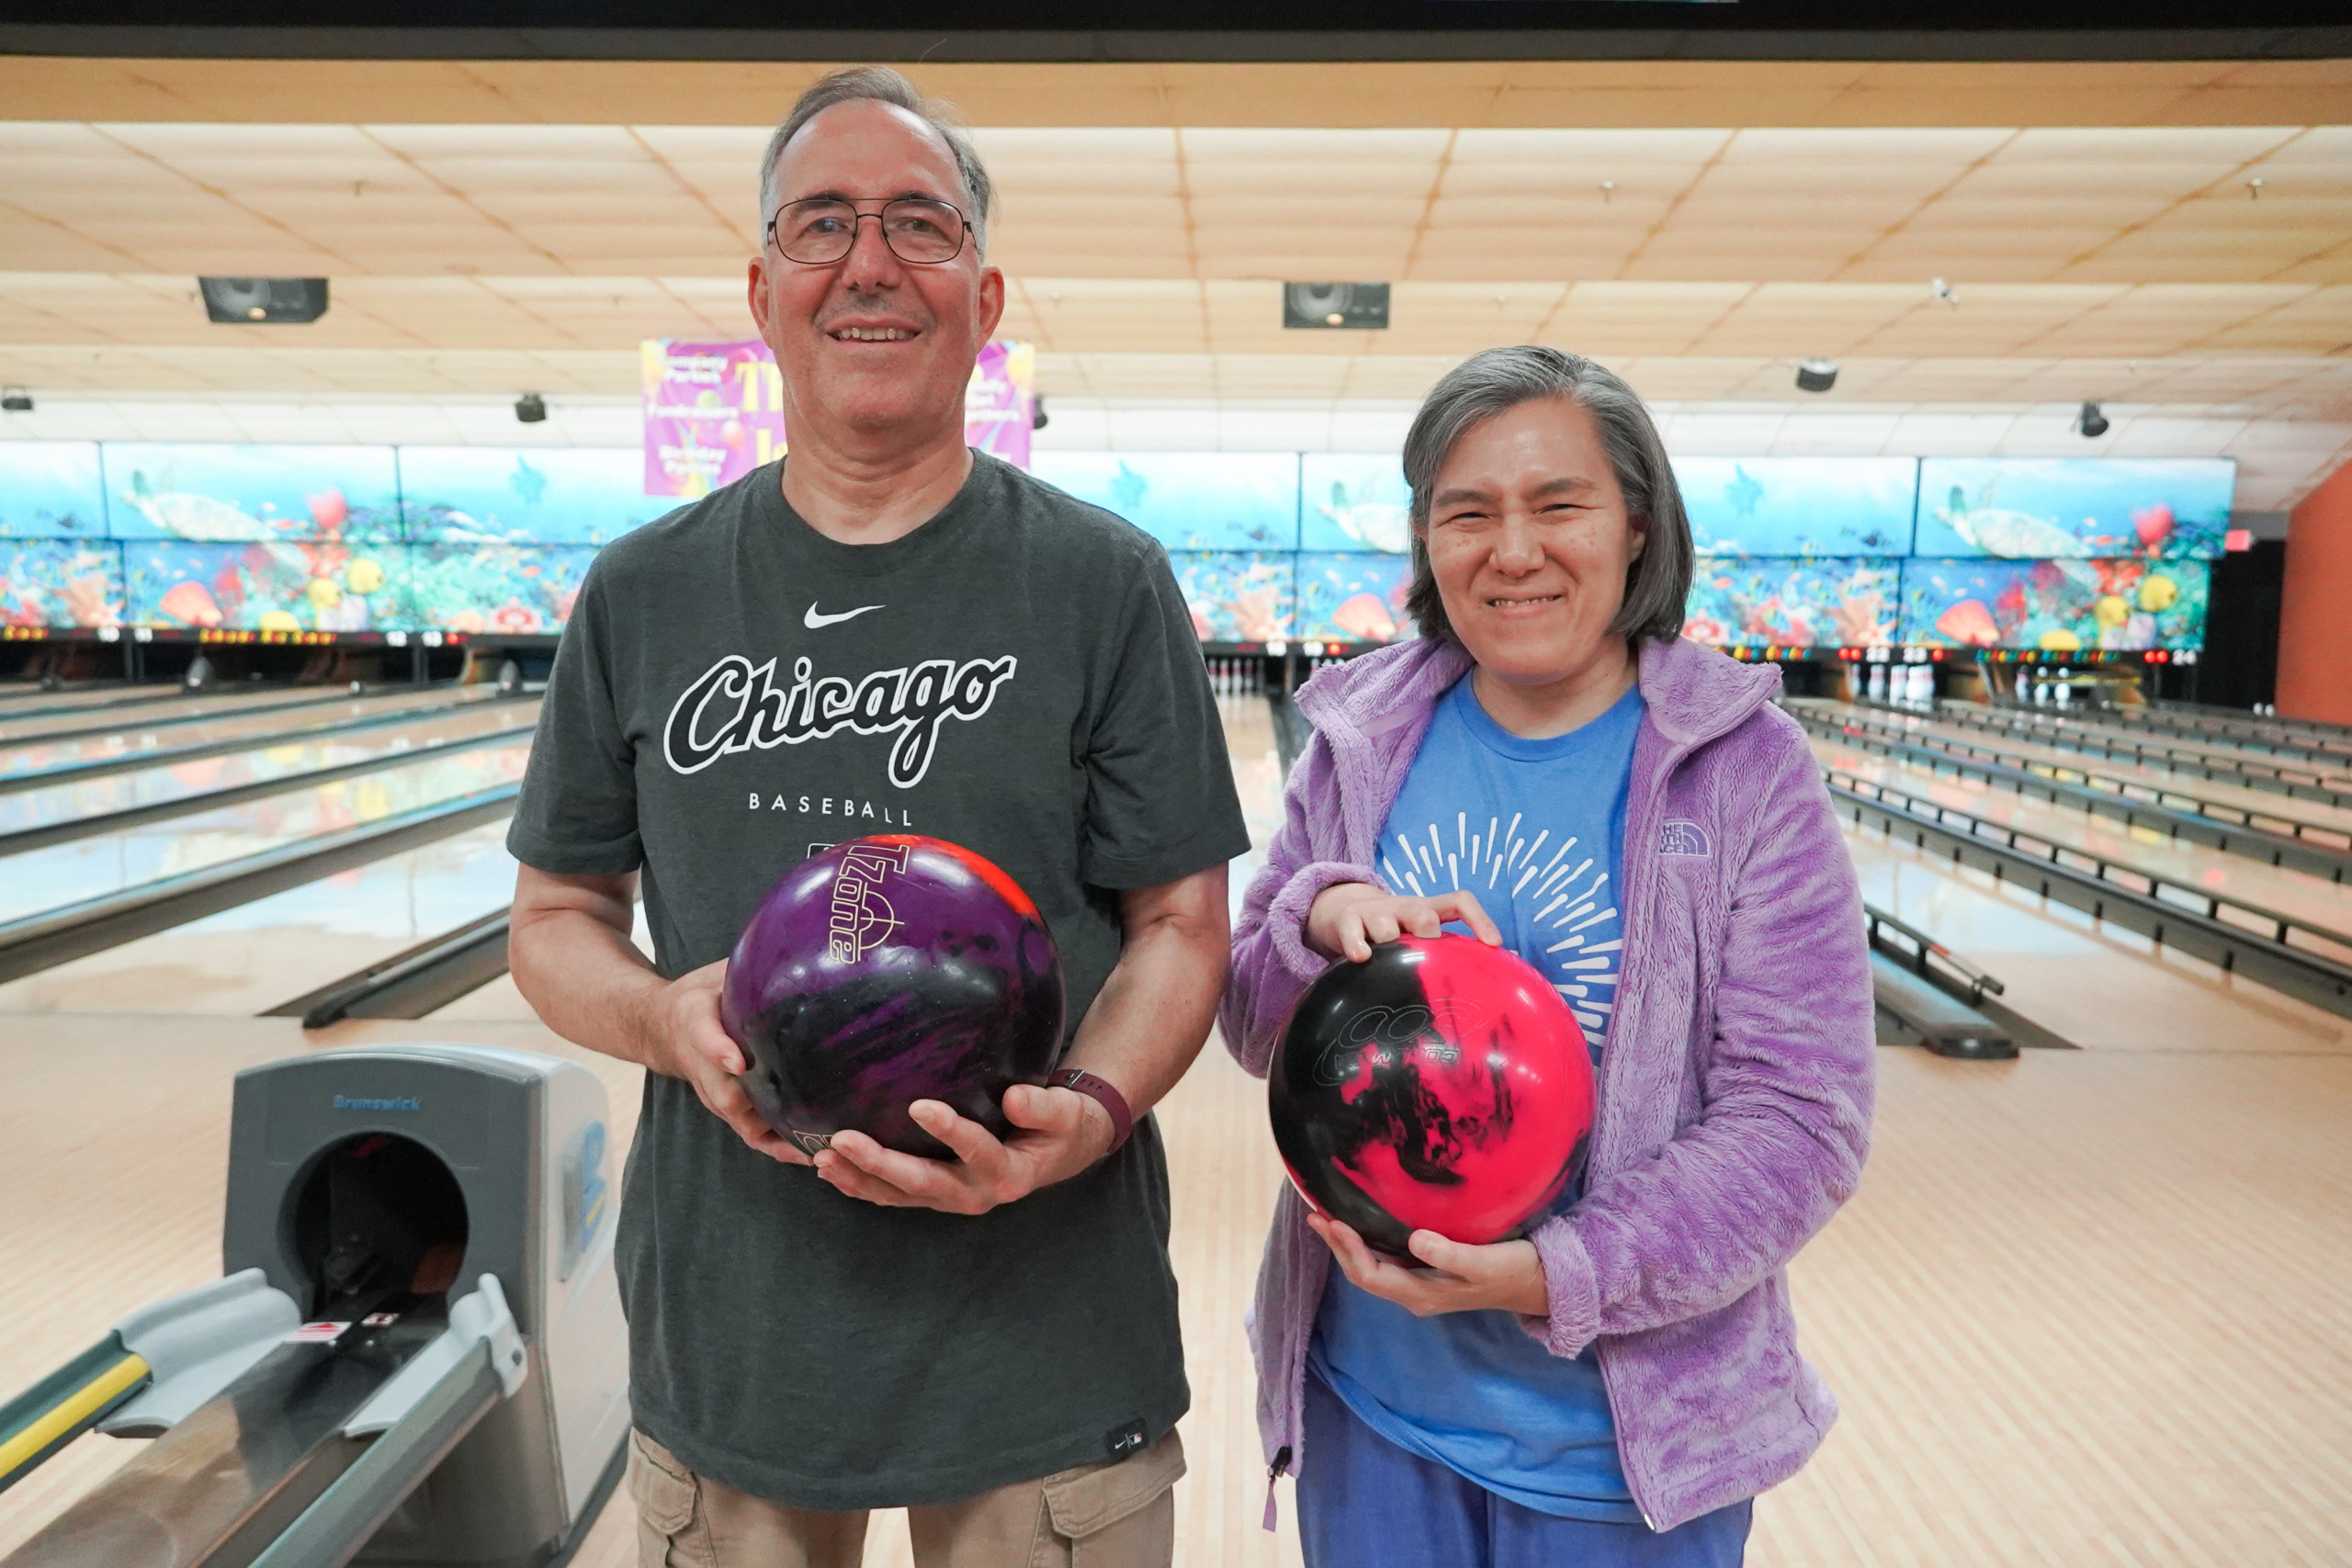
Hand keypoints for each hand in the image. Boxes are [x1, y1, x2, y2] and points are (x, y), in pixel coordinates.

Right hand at [647, 958, 809, 1165]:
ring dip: (777, 1137)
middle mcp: (703, 1065)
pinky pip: (753, 1134)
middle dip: (760, 1108)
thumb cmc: (700, 996)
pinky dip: (779, 1147)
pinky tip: (816, 1153)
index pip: (704, 1036)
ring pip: (743, 1122)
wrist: (662, 1027)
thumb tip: (803, 946)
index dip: (718, 1049)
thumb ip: (748, 967)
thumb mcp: (716, 972)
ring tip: (819, 1146)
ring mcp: (716, 1093)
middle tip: (803, 1117)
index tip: (736, 1060)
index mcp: (694, 1022)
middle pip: (727, 1095)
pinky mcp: (731, 1110)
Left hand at [813, 1082, 1117, 1213]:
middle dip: (880, 1163)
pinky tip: (829, 1169)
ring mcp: (951, 1196)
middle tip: (842, 1140)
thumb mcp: (1066, 1114)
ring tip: (823, 1159)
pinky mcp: (934, 1193)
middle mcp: (975, 1193)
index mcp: (1008, 1173)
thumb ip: (1043, 1108)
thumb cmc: (1063, 1126)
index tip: (920, 1106)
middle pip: (922, 1182)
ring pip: (899, 1195)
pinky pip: (892, 1195)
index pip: (977, 1153)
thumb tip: (1015, 1099)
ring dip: (859, 1179)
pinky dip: (860, 1185)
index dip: (950, 1132)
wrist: (1060, 1151)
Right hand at [1305, 883, 1503, 962]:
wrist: (1340, 910)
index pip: (1459, 902)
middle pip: (1424, 914)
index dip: (1480, 919)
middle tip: (1429, 953)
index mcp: (1426, 910)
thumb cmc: (1389, 934)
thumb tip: (1471, 994)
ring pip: (1386, 923)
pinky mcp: (1347, 920)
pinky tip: (1361, 958)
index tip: (1494, 945)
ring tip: (1390, 959)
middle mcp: (1403, 907)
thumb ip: (1438, 955)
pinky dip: (1357, 944)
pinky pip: (1352, 931)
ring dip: (1391, 941)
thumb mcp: (1413, 935)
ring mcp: (1374, 913)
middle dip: (1429, 932)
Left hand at [1309, 1213, 1548, 1317]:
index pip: (1371, 1275)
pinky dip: (1368, 1245)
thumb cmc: (1514, 1270)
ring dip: (1349, 1246)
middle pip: (1364, 1275)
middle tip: (1316, 1214)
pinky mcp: (1430, 1275)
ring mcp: (1422, 1287)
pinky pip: (1387, 1262)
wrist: (1541, 1284)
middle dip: (1338, 1247)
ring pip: (1373, 1270)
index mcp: (1423, 1295)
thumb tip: (1413, 1239)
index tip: (1333, 1221)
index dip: (1348, 1250)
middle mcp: (1416, 1295)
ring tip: (1328, 1218)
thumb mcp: (1484, 1262)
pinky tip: (1364, 1226)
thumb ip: (1449, 1254)